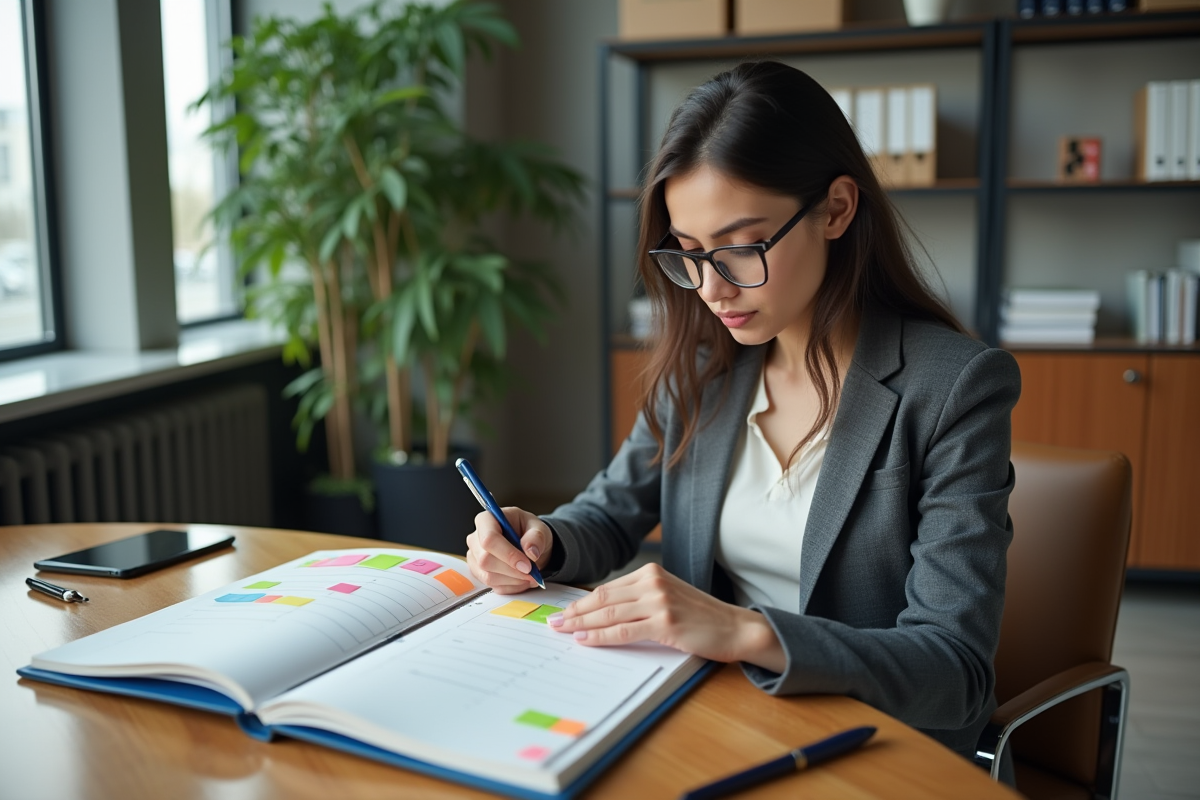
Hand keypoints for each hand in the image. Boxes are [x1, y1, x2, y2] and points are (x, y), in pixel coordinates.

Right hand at [465, 507, 552, 593]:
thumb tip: (530, 552)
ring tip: (531, 575)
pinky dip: (512, 586)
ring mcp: (475, 558)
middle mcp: (476, 539)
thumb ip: (536, 537)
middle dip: (512, 570)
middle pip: (485, 560)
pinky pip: (493, 586)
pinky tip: (522, 579)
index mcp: (487, 520)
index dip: (508, 554)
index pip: (489, 539)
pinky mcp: (479, 573)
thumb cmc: (529, 531)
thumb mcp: (538, 528)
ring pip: (488, 576)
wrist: (528, 545)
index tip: (527, 565)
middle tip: (533, 572)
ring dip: (514, 580)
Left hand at [546, 563, 785, 669]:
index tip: (562, 611)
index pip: (607, 589)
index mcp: (651, 572)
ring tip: (562, 632)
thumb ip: (639, 599)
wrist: (735, 627)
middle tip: (552, 623)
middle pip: (602, 599)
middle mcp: (652, 582)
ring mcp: (659, 601)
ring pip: (608, 614)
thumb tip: (601, 613)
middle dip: (574, 612)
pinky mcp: (665, 622)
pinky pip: (623, 631)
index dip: (581, 602)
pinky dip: (600, 636)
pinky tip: (585, 640)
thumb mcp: (667, 597)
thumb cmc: (700, 617)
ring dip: (580, 624)